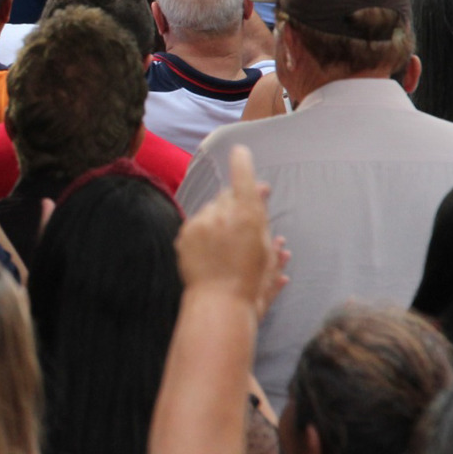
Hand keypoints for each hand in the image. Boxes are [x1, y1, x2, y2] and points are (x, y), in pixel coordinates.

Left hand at [175, 145, 286, 318]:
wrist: (219, 303)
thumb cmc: (251, 282)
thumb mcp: (267, 249)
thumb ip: (262, 218)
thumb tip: (261, 191)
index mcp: (249, 215)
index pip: (243, 176)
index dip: (242, 160)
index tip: (240, 150)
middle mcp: (223, 213)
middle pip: (227, 195)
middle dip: (234, 203)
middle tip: (240, 221)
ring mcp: (201, 222)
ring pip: (211, 210)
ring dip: (217, 219)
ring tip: (224, 246)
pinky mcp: (185, 233)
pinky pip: (196, 224)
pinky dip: (203, 231)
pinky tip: (210, 250)